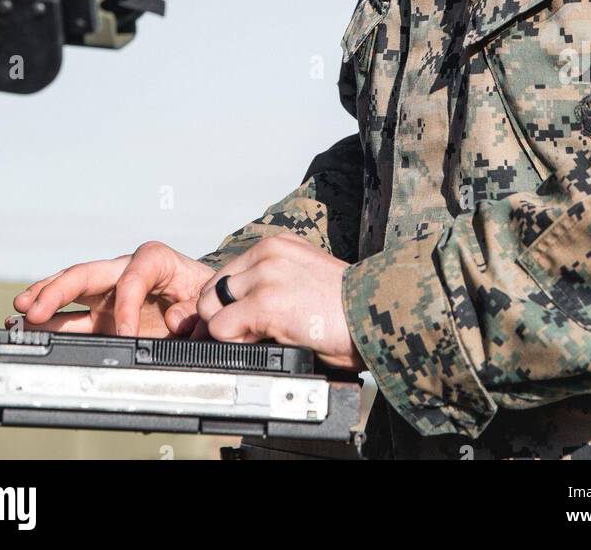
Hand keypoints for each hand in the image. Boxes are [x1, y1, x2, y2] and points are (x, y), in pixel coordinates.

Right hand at [9, 242, 215, 337]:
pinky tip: (28, 327)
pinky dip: (50, 321)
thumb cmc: (208, 296)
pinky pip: (72, 316)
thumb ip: (195, 309)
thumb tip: (173, 319)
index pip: (133, 277)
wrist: (208, 303)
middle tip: (33, 308)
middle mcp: (126, 271)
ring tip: (18, 315)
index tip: (126, 335)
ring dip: (44, 302)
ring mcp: (110, 294)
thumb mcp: (210, 300)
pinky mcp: (103, 316)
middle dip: (58, 289)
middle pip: (87, 273)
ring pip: (71, 291)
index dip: (127, 306)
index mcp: (156, 260)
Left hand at [194, 234, 362, 370]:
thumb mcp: (305, 276)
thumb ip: (273, 280)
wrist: (378, 313)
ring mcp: (265, 277)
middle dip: (222, 317)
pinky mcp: (265, 303)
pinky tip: (265, 344)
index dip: (227, 304)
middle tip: (245, 337)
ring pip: (212, 308)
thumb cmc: (347, 306)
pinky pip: (222, 329)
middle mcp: (267, 253)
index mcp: (277, 245)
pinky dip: (235, 344)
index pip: (227, 274)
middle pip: (213, 290)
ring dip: (229, 331)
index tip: (238, 323)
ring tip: (259, 340)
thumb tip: (242, 309)